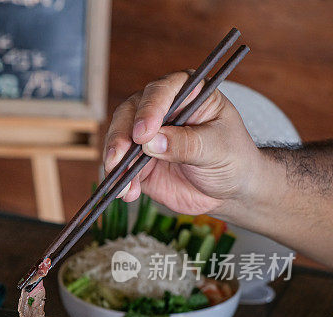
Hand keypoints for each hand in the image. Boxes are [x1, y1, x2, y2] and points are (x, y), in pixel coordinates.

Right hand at [104, 71, 265, 215]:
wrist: (229, 191)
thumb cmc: (233, 159)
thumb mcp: (218, 149)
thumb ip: (187, 144)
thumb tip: (152, 142)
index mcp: (188, 94)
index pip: (162, 91)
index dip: (149, 109)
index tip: (144, 133)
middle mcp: (162, 109)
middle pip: (130, 112)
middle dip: (122, 136)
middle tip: (120, 156)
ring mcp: (147, 135)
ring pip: (119, 138)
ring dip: (115, 159)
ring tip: (122, 181)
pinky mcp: (137, 160)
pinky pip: (119, 166)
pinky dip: (118, 179)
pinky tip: (127, 192)